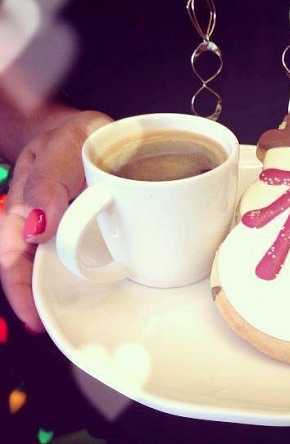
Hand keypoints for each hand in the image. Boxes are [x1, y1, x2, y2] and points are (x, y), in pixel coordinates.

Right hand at [0, 110, 112, 331]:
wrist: (96, 132)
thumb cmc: (74, 138)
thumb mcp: (58, 151)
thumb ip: (46, 186)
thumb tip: (36, 230)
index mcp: (25, 210)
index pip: (13, 259)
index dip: (20, 292)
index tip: (34, 320)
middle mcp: (43, 225)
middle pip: (35, 271)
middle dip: (45, 302)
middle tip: (65, 328)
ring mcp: (67, 229)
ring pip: (60, 267)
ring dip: (70, 291)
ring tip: (89, 315)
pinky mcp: (89, 228)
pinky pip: (84, 256)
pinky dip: (91, 273)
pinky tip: (104, 285)